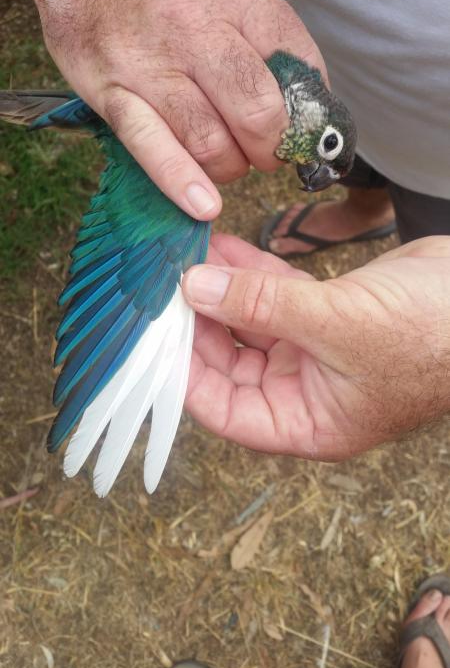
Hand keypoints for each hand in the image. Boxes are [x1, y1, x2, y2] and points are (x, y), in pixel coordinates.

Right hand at [5, 0, 324, 218]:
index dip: (307, 112)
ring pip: (209, 140)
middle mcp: (192, 26)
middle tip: (267, 152)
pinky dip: (181, 182)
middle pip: (256, 111)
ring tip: (229, 160)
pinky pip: (151, 146)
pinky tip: (203, 205)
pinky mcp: (111, 92)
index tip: (302, 131)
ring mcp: (148, 61)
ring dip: (231, 166)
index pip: (295, 64)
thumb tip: (309, 100)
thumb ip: (269, 36)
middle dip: (272, 147)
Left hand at [182, 234, 449, 459]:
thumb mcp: (338, 324)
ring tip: (182, 258)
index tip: (157, 337)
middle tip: (162, 286)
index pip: (226, 411)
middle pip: (231, 362)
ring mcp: (314, 348)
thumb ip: (263, 305)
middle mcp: (305, 390)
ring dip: (218, 291)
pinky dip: (248, 271)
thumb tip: (195, 288)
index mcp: (309, 421)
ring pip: (249, 322)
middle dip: (199, 324)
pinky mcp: (324, 310)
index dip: (187, 377)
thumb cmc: (434, 335)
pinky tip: (218, 247)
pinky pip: (274, 293)